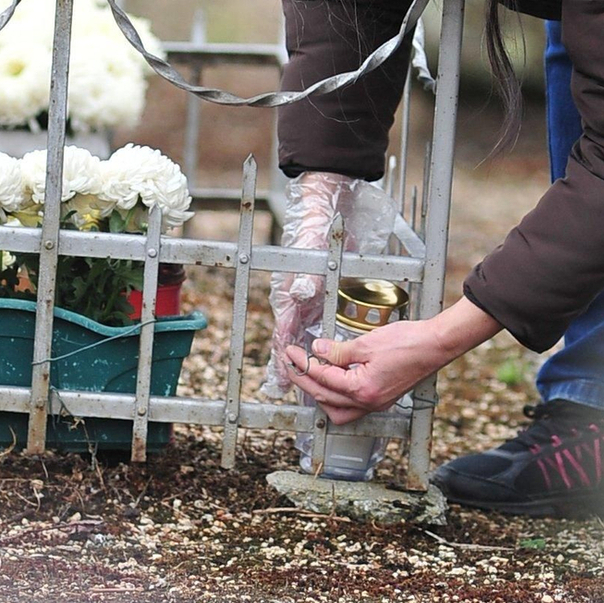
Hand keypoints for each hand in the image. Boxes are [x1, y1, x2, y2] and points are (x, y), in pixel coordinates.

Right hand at [268, 171, 352, 364]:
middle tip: (282, 390)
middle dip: (286, 366)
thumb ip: (306, 275)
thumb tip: (301, 294)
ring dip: (299, 357)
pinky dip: (312, 342)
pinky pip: (312, 323)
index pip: (282, 334)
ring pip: (299, 334)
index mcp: (289, 295)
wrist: (322, 211)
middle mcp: (294, 301)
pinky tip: (318, 354)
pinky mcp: (317, 294)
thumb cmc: (313, 231)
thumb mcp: (310, 253)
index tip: (281, 380)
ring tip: (298, 380)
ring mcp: (305, 299)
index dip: (282, 359)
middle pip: (287, 340)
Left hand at [282, 296, 497, 424]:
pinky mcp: (382, 399)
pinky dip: (337, 397)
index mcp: (362, 390)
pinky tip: (333, 382)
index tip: (292, 352)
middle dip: (305, 380)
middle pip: (325, 398)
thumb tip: (316, 351)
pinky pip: (352, 406)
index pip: (323, 379)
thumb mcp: (367, 343)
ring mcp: (376, 403)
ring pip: (338, 411)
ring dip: (320, 395)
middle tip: (292, 363)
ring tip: (309, 376)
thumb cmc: (408, 342)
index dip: (303, 364)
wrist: (436, 345)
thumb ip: (339, 351)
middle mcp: (368, 403)